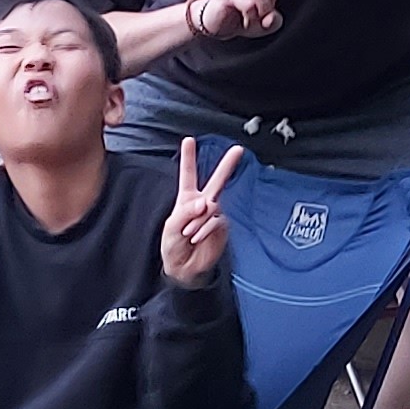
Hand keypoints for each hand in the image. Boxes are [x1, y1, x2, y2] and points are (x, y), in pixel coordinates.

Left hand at [159, 135, 242, 284]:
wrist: (184, 268)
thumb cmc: (173, 245)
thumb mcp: (171, 226)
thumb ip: (186, 212)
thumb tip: (206, 202)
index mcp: (187, 199)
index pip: (188, 174)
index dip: (189, 157)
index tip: (189, 140)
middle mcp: (203, 203)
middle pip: (217, 180)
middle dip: (227, 165)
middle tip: (238, 149)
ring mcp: (214, 215)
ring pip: (212, 206)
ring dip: (199, 219)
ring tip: (189, 233)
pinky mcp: (222, 227)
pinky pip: (216, 221)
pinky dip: (204, 229)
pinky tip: (196, 237)